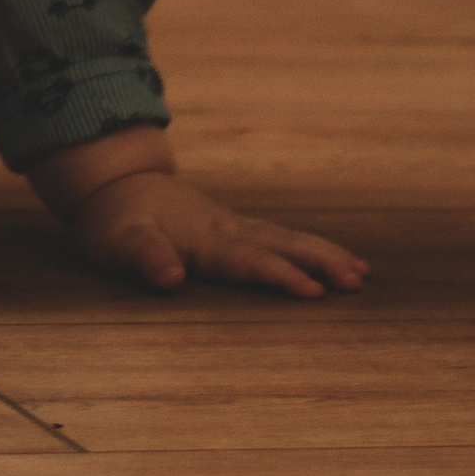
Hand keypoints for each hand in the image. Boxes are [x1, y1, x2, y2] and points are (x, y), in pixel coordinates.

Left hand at [29, 130, 366, 300]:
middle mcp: (226, 230)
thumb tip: (172, 278)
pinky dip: (308, 247)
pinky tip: (328, 257)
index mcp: (204, 240)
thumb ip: (145, 257)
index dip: (281, 277)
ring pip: (287, 239)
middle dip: (321, 263)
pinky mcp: (233, 227)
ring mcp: (233, 225)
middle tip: (359, 280)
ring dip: (324, 254)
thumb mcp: (118, 242)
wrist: (114, 183)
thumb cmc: (113, 221)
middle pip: (282, 246)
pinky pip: (279, 237)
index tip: (315, 292)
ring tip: (361, 272)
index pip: (250, 262)